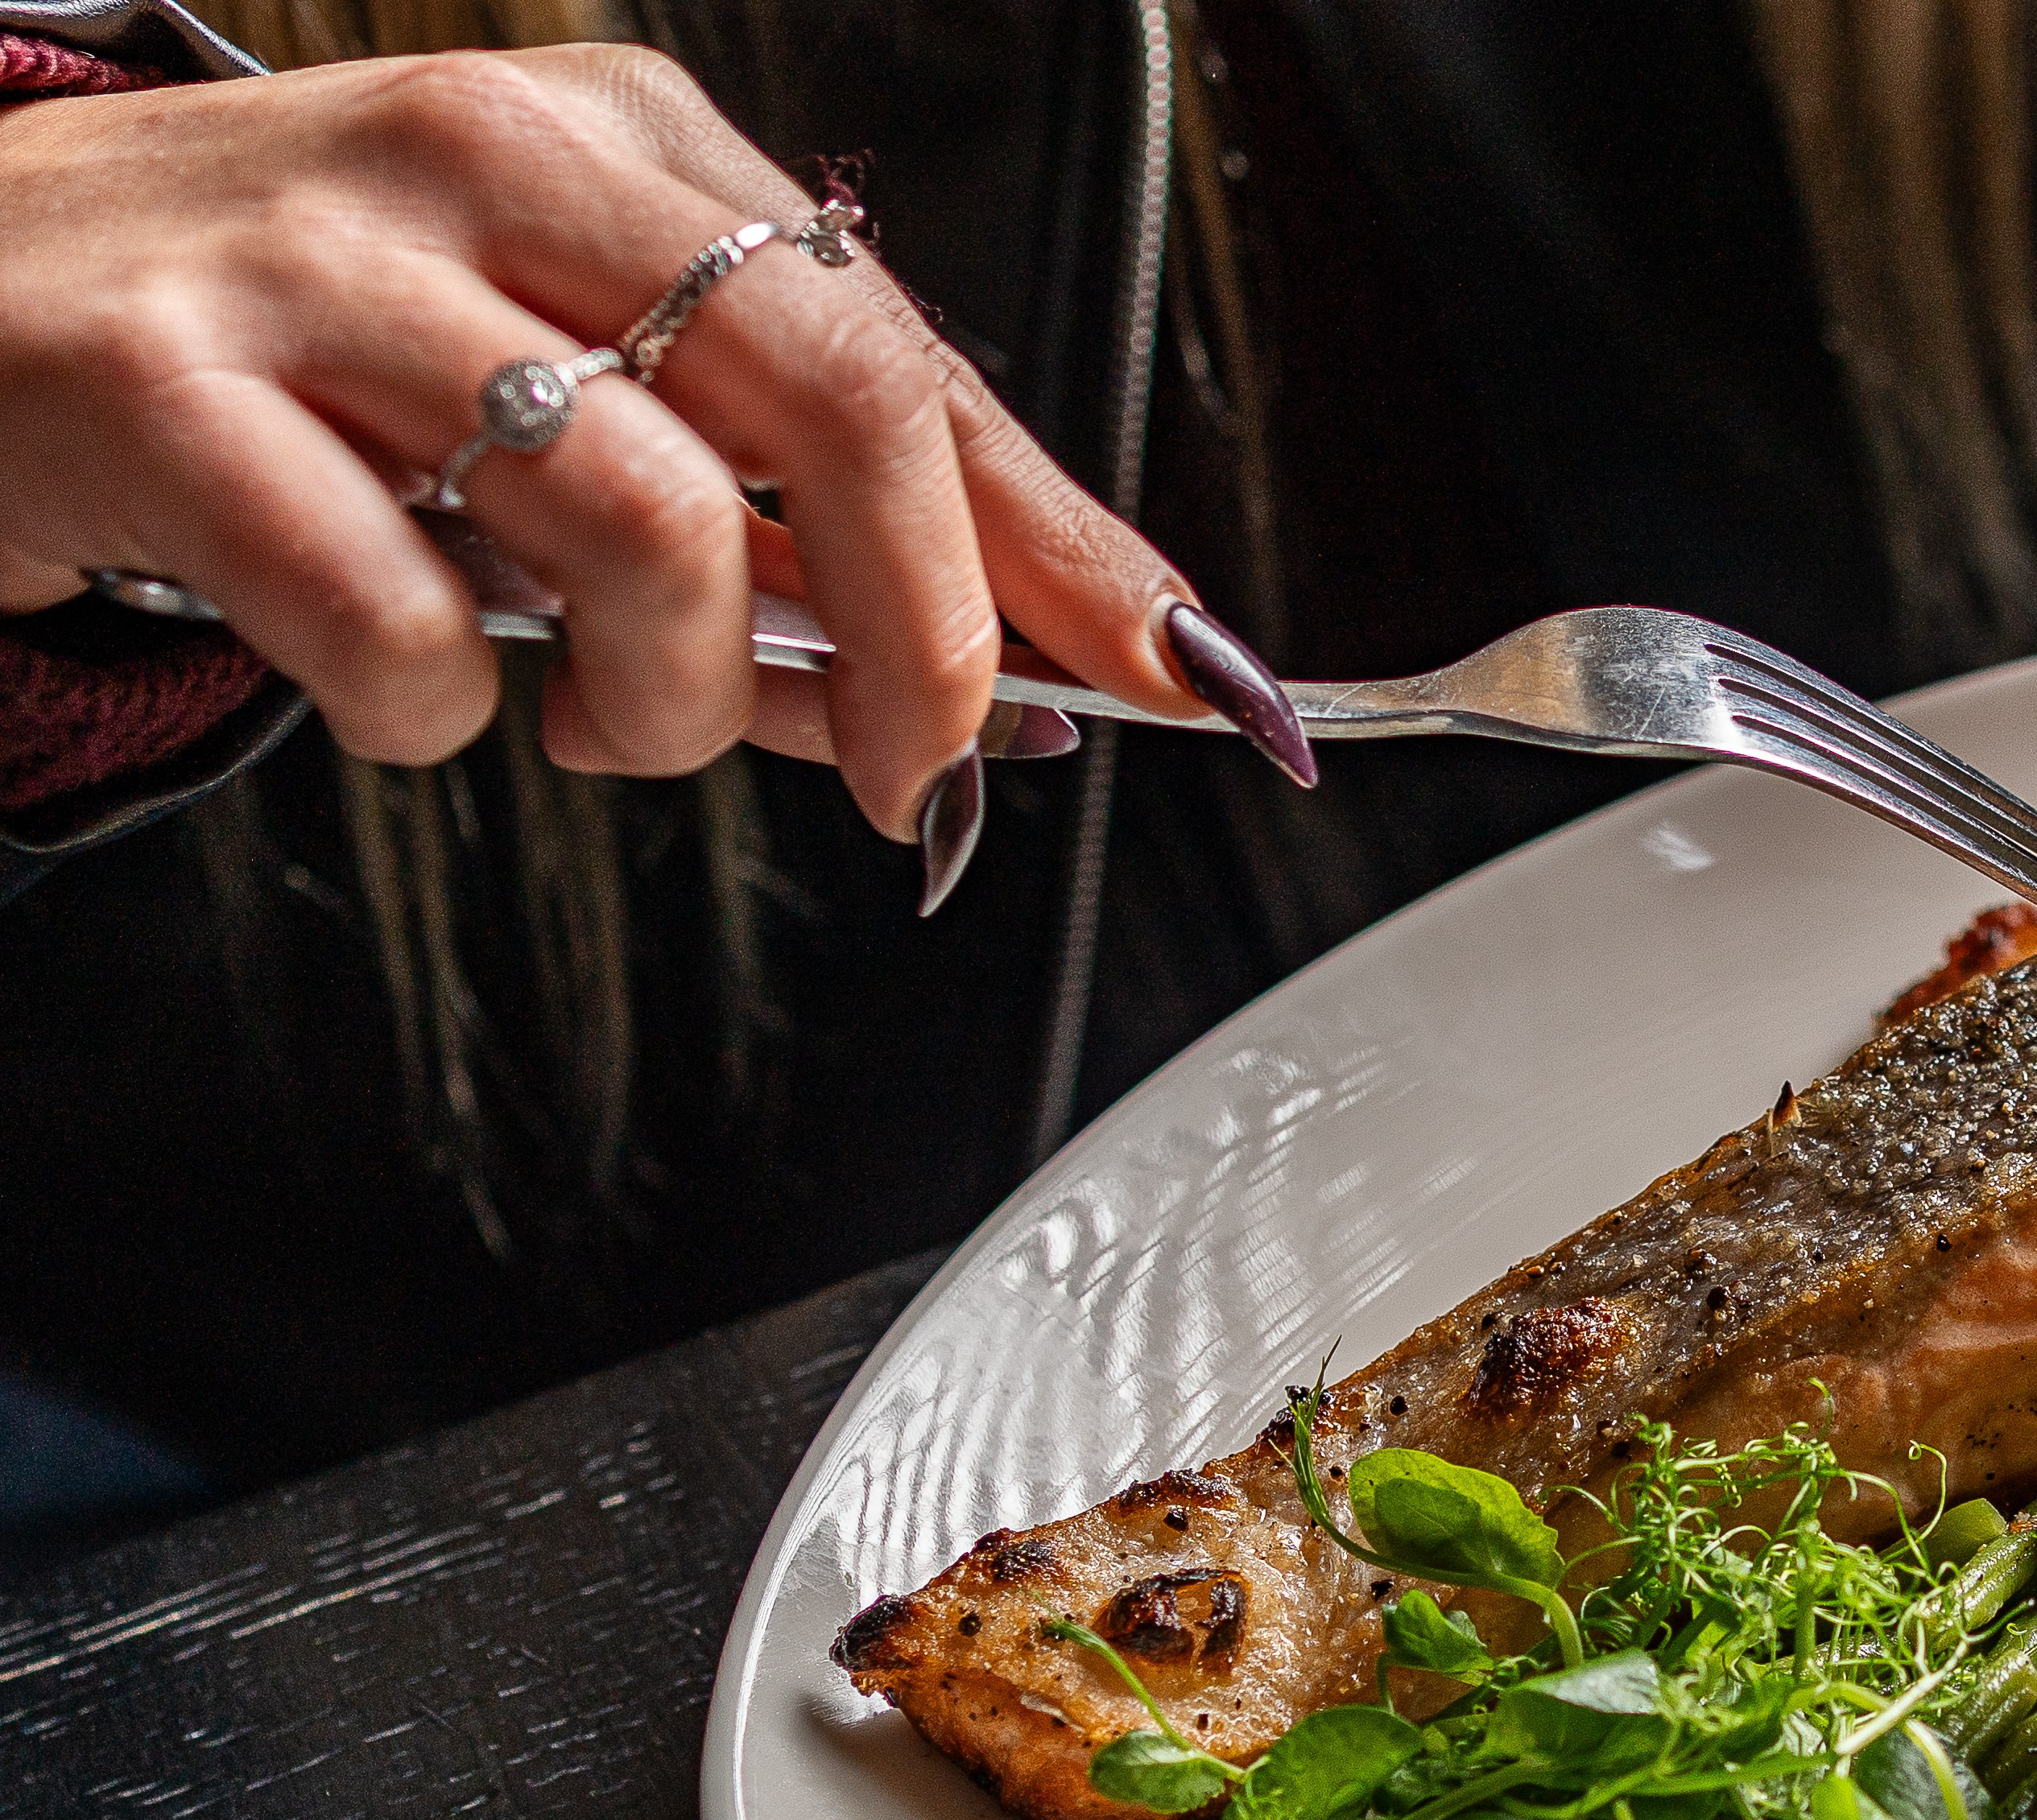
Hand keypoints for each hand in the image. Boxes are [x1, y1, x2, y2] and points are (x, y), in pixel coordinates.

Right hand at [0, 46, 1308, 894]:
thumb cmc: (288, 363)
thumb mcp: (555, 408)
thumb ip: (771, 555)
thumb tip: (990, 704)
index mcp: (619, 151)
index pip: (914, 357)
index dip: (1065, 540)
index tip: (1181, 670)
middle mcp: (492, 166)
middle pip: (834, 399)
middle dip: (928, 629)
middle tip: (923, 764)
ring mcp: (327, 263)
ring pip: (648, 517)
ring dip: (676, 697)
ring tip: (604, 720)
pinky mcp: (169, 385)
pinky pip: (406, 614)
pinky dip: (449, 711)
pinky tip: (418, 687)